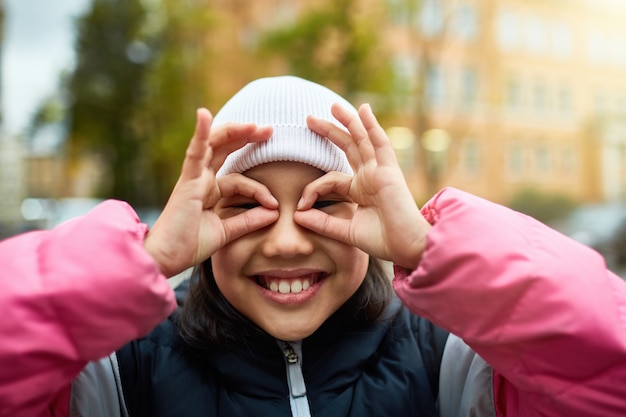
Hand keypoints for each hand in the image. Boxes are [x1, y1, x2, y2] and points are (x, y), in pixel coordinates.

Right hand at [144, 108, 277, 276]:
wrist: (166, 258)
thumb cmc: (189, 245)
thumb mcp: (227, 231)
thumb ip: (248, 220)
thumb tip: (274, 212)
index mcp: (209, 191)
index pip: (239, 179)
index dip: (259, 188)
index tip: (274, 204)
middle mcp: (201, 179)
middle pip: (225, 149)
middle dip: (247, 137)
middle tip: (270, 130)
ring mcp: (193, 177)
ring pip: (214, 144)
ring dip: (234, 131)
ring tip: (254, 125)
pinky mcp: (187, 181)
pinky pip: (194, 152)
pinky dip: (200, 132)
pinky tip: (204, 114)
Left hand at [295, 103, 430, 269]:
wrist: (407, 247)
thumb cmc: (383, 241)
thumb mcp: (345, 231)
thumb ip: (322, 223)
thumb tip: (296, 214)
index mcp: (360, 190)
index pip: (330, 178)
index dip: (312, 189)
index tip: (301, 207)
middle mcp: (370, 177)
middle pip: (347, 147)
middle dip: (329, 131)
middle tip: (309, 119)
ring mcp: (380, 171)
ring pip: (361, 140)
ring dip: (348, 121)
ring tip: (332, 106)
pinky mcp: (389, 170)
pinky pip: (380, 142)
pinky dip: (371, 125)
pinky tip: (363, 109)